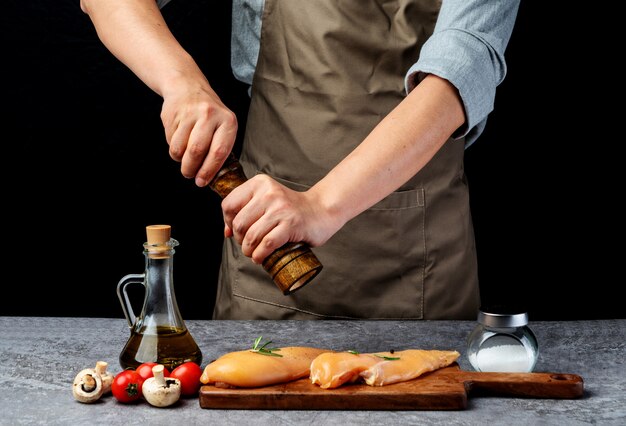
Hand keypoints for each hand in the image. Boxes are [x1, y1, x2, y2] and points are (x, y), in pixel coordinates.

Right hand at [160, 77, 237, 186]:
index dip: (209, 170)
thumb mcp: (222, 126)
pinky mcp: (173, 114)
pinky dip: (174, 148)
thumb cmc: (209, 115)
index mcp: (228, 121)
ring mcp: (190, 113)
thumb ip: (219, 148)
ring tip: (184, 157)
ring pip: (180, 149)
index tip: (202, 182)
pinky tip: (179, 141)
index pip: (219, 152)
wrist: (187, 87)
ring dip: (180, 160)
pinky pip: (171, 141)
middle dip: (191, 169)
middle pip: (197, 151)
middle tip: (189, 174)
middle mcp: (210, 115)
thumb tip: (210, 177)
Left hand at [220, 175, 340, 263]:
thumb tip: (226, 233)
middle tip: (248, 245)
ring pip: (252, 235)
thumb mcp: (267, 201)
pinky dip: (260, 255)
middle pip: (239, 223)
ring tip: (254, 253)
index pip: (229, 205)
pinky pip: (267, 244)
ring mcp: (281, 208)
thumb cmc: (291, 209)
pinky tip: (261, 257)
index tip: (237, 232)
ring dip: (249, 251)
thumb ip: (246, 211)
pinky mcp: (291, 224)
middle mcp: (269, 192)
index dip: (227, 223)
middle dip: (240, 240)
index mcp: (260, 183)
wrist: (322, 210)